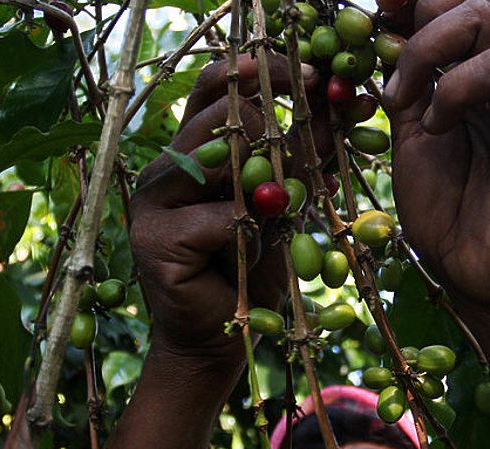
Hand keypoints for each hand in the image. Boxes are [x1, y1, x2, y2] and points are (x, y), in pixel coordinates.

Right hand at [129, 56, 326, 355]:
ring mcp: (153, 200)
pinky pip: (221, 220)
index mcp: (194, 151)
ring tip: (265, 226)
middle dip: (271, 132)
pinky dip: (247, 241)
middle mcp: (167, 166)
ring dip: (262, 196)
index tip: (308, 74)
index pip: (214, 89)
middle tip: (295, 167)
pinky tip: (241, 262)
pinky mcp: (154, 238)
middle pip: (221, 119)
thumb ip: (300, 161)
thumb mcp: (286, 208)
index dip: (257, 71)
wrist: (221, 336)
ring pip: (222, 166)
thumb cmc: (252, 269)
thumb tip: (336, 109)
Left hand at [383, 0, 489, 317]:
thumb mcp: (411, 146)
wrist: (485, 283)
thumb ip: (407, 95)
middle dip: (424, 2)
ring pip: (486, 16)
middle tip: (386, 31)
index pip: (459, 6)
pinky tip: (436, 126)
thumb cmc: (450, 220)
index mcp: (473, 80)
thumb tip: (384, 45)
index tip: (379, 5)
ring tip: (405, 98)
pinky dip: (455, 88)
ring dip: (428, 46)